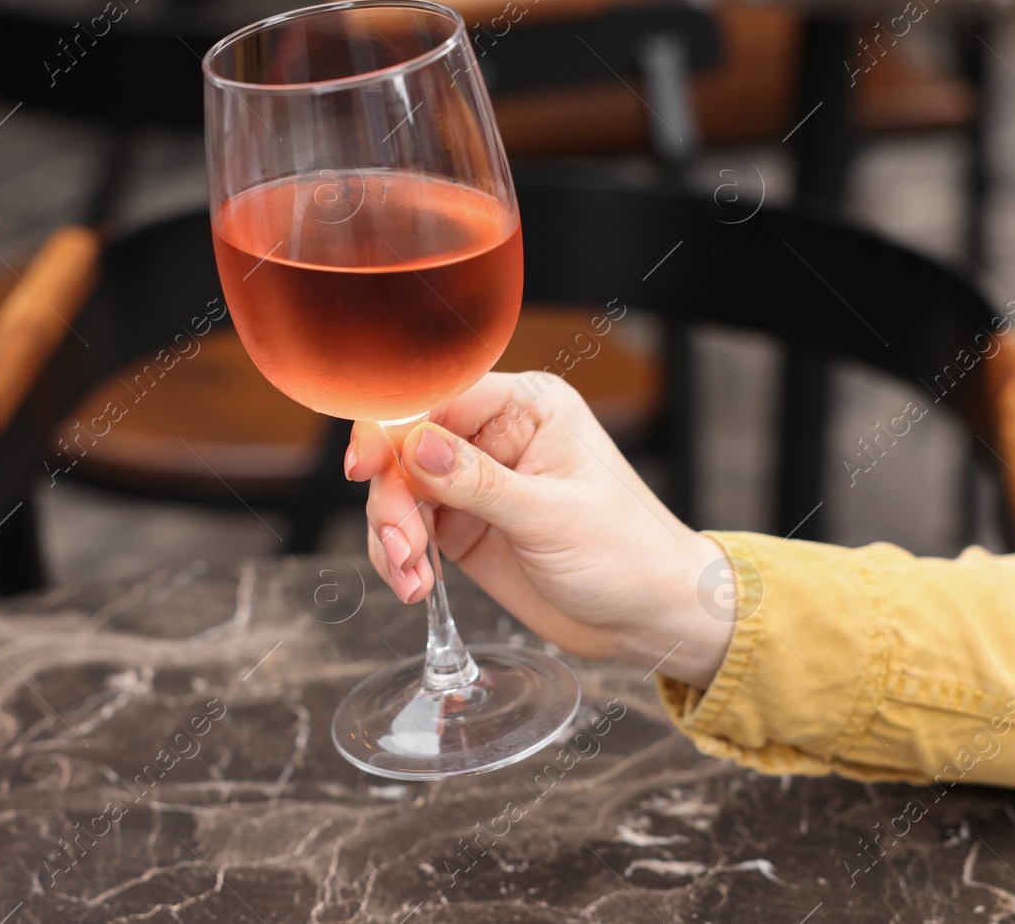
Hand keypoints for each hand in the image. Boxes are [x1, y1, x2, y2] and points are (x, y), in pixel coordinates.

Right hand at [345, 372, 731, 688]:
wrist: (649, 617)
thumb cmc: (627, 554)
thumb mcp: (551, 517)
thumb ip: (478, 482)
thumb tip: (415, 444)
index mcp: (528, 408)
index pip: (441, 397)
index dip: (394, 427)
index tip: (365, 464)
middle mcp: (496, 437)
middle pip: (407, 446)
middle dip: (393, 498)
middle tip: (402, 546)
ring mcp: (475, 483)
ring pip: (399, 490)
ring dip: (392, 534)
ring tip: (411, 577)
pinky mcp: (465, 527)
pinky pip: (408, 530)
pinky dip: (399, 557)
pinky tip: (413, 585)